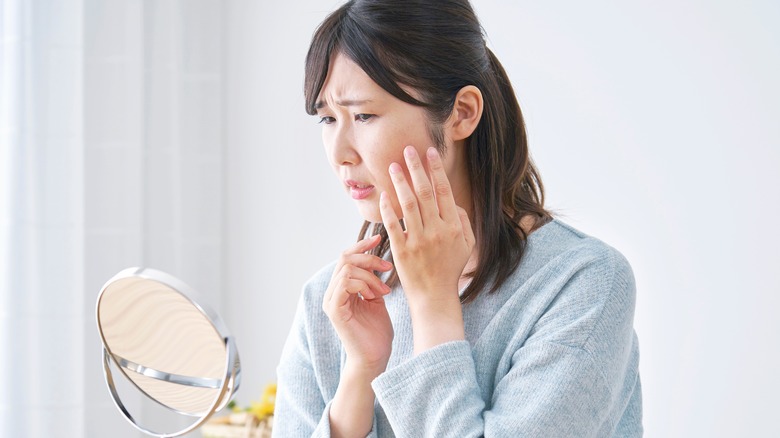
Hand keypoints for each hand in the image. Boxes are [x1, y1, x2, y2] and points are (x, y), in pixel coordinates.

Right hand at [322, 235, 393, 373]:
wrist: (374, 358)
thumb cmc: (377, 333)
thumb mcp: (377, 299)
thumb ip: (373, 280)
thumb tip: (379, 259)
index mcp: (341, 288)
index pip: (346, 257)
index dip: (361, 246)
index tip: (379, 238)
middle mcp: (332, 292)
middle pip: (345, 258)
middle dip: (369, 258)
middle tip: (387, 268)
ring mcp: (331, 300)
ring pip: (347, 269)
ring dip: (370, 276)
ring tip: (383, 292)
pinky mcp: (334, 310)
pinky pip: (345, 283)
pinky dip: (363, 285)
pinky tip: (374, 296)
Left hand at [379, 146, 474, 352]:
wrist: (434, 296)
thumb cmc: (450, 269)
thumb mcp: (467, 245)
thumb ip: (462, 220)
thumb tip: (452, 201)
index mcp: (453, 227)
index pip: (444, 191)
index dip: (436, 170)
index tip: (429, 153)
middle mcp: (437, 231)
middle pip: (426, 192)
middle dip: (416, 168)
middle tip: (407, 149)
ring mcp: (418, 240)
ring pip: (409, 204)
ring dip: (400, 182)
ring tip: (392, 166)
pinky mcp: (402, 250)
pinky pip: (393, 224)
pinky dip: (388, 208)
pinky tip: (384, 194)